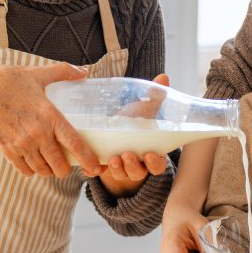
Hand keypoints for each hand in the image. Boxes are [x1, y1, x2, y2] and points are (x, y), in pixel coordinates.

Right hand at [0, 62, 100, 176]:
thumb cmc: (4, 81)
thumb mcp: (36, 74)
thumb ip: (62, 72)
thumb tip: (83, 71)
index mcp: (49, 115)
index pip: (74, 143)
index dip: (88, 158)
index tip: (96, 167)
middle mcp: (37, 133)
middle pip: (60, 165)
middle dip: (66, 168)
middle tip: (67, 163)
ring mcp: (21, 144)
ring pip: (43, 171)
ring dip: (49, 170)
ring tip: (50, 163)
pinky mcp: (7, 150)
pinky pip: (25, 171)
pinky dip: (32, 170)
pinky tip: (33, 162)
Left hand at [98, 74, 172, 195]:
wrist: (114, 129)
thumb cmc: (134, 120)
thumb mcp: (144, 110)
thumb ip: (154, 96)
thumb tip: (164, 77)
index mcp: (151, 152)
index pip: (158, 165)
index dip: (155, 163)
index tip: (150, 154)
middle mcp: (137, 164)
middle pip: (138, 173)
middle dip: (132, 166)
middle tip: (127, 155)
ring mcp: (120, 168)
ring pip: (120, 175)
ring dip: (116, 169)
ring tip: (111, 159)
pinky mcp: (102, 167)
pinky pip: (98, 173)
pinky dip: (93, 171)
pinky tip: (87, 168)